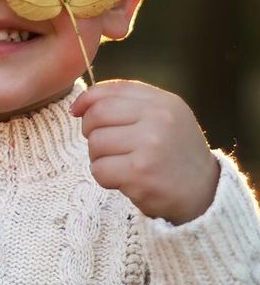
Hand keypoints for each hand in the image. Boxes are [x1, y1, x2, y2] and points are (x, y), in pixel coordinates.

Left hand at [71, 79, 219, 224]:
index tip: (77, 112)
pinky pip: (99, 169)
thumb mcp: (163, 117)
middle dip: (90, 131)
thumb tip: (79, 105)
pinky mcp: (140, 174)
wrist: (206, 195)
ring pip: (95, 143)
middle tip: (104, 145)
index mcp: (162, 101)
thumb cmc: (174, 153)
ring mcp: (150, 146)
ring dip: (99, 157)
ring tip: (119, 164)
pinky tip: (123, 180)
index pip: (110, 90)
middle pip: (97, 115)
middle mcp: (158, 119)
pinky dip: (105, 177)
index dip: (86, 100)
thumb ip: (126, 103)